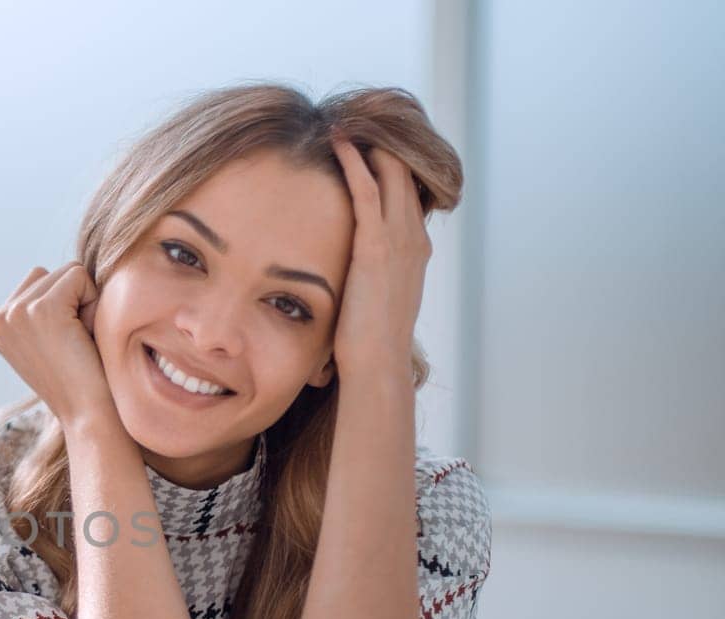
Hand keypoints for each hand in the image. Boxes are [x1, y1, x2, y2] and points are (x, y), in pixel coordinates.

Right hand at [0, 263, 115, 428]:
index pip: (37, 282)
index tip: (63, 345)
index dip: (64, 306)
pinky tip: (86, 335)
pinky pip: (80, 276)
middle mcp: (0, 318)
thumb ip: (43, 307)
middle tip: (75, 343)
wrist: (88, 414)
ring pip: (66, 272)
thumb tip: (63, 269)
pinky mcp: (42, 310)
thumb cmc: (80, 380)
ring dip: (84, 300)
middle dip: (73, 300)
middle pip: (50, 273)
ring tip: (80, 339)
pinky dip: (93, 301)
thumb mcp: (48, 339)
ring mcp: (17, 313)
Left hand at [329, 137, 431, 385]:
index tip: (368, 145)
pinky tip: (339, 142)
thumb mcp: (375, 298)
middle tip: (358, 121)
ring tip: (347, 121)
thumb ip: (371, 276)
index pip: (408, 194)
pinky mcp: (376, 245)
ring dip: (369, 144)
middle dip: (384, 146)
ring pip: (391, 174)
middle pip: (405, 174)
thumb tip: (353, 274)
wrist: (377, 362)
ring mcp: (399, 239)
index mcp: (415, 250)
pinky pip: (366, 189)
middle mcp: (414, 238)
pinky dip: (354, 161)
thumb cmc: (369, 340)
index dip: (391, 167)